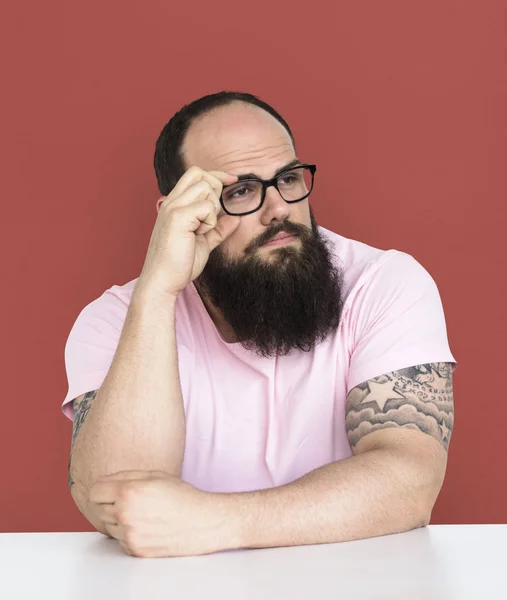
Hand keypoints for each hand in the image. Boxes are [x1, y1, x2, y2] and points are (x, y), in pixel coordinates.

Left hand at [89, 470, 239, 557]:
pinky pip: (120, 540)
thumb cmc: (181, 496)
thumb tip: (102, 480)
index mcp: (128, 492)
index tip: (111, 489)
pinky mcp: (135, 549)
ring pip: (109, 525)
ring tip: (143, 513)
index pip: (94, 491)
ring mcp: (129, 534)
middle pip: (99, 509)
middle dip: (112, 503)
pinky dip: (128, 533)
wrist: (201, 521)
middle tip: (135, 501)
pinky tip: (147, 526)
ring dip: (119, 519)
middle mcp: (125, 514)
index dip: (103, 489)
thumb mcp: (154, 475)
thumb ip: (124, 476)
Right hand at [135, 167, 240, 299]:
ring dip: (212, 209)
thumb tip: (234, 218)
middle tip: (210, 219)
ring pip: (205, 187)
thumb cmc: (179, 264)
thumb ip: (217, 229)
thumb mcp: (204, 243)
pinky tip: (199, 234)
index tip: (233, 180)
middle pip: (201, 175)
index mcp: (174, 204)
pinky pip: (207, 207)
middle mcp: (171, 201)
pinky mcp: (178, 216)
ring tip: (201, 230)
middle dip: (215, 191)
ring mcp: (173, 207)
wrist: (163, 281)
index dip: (217, 175)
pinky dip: (210, 221)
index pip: (195, 174)